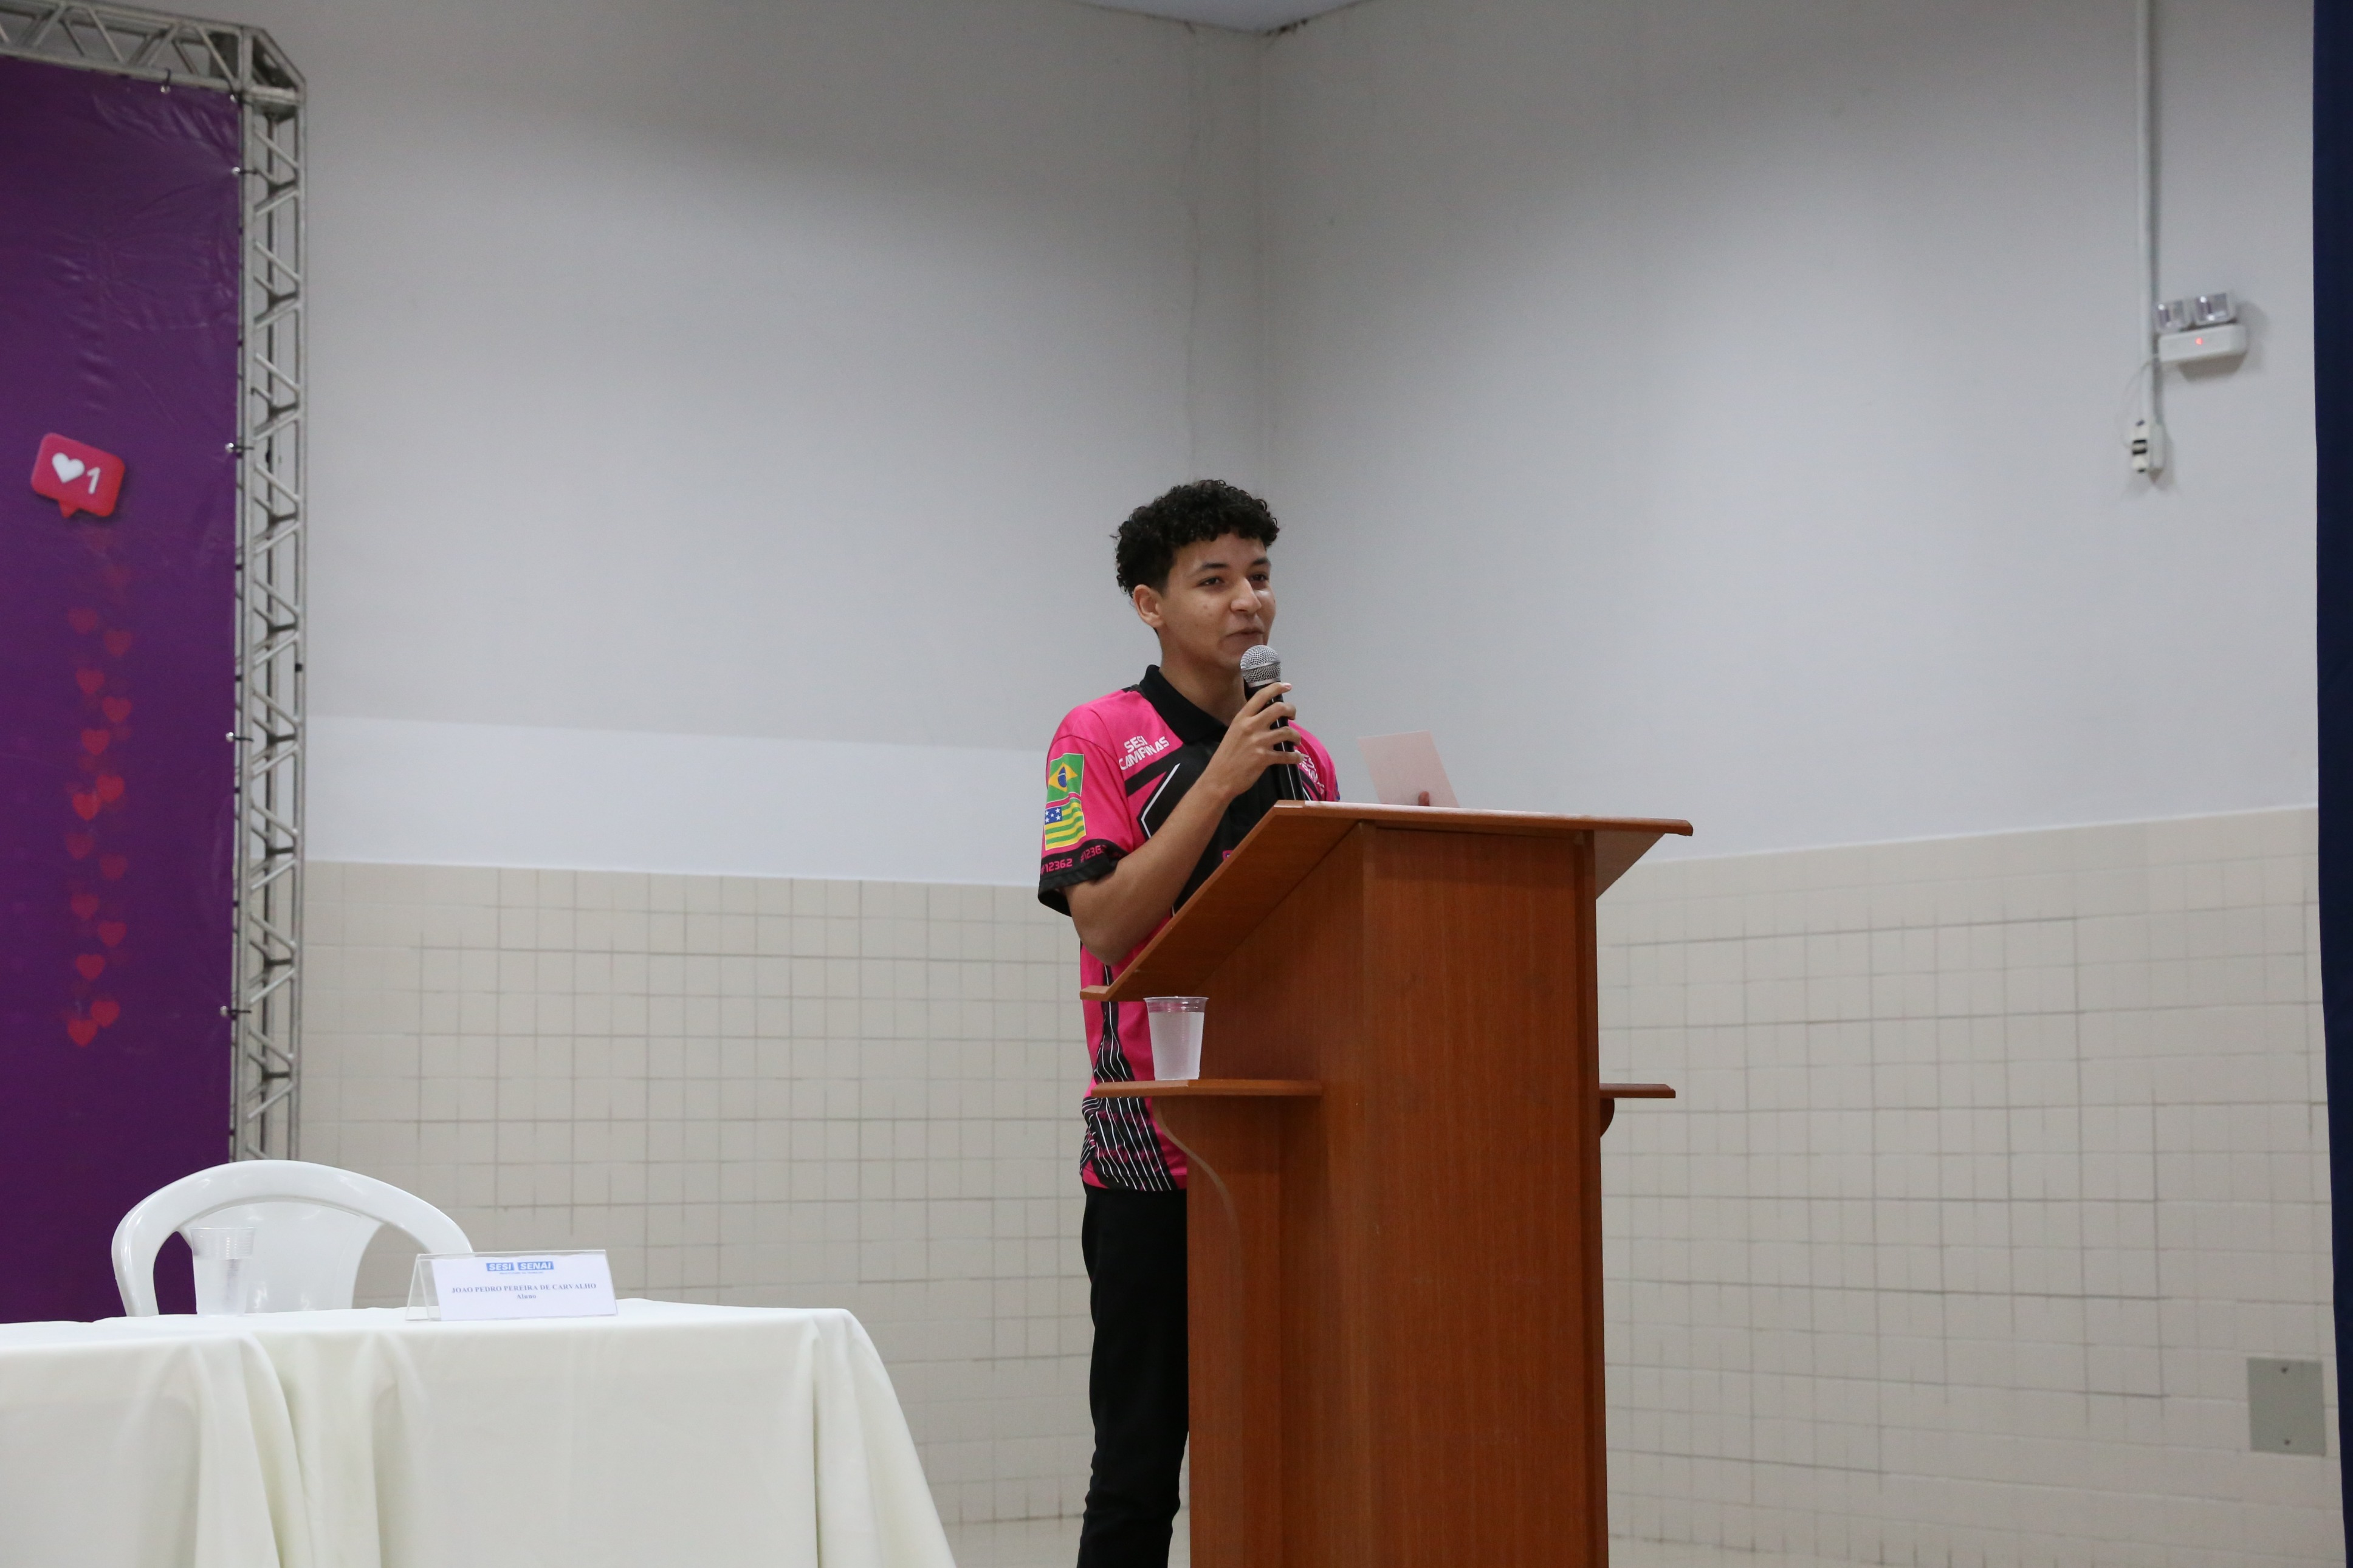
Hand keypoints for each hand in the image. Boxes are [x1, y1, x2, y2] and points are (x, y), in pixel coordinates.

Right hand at [1198, 682, 1300, 806]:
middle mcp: (1251, 726)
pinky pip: (1287, 755)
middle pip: (1279, 709)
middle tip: (1294, 715)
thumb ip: (1248, 723)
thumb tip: (1264, 717)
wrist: (1219, 778)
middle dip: (1291, 710)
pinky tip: (1298, 757)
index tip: (1288, 686)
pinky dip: (1296, 757)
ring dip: (1296, 736)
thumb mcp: (1234, 732)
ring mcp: (1258, 742)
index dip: (1277, 687)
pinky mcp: (1264, 758)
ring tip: (1296, 741)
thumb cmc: (1226, 756)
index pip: (1261, 696)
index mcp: (1242, 718)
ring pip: (1287, 731)